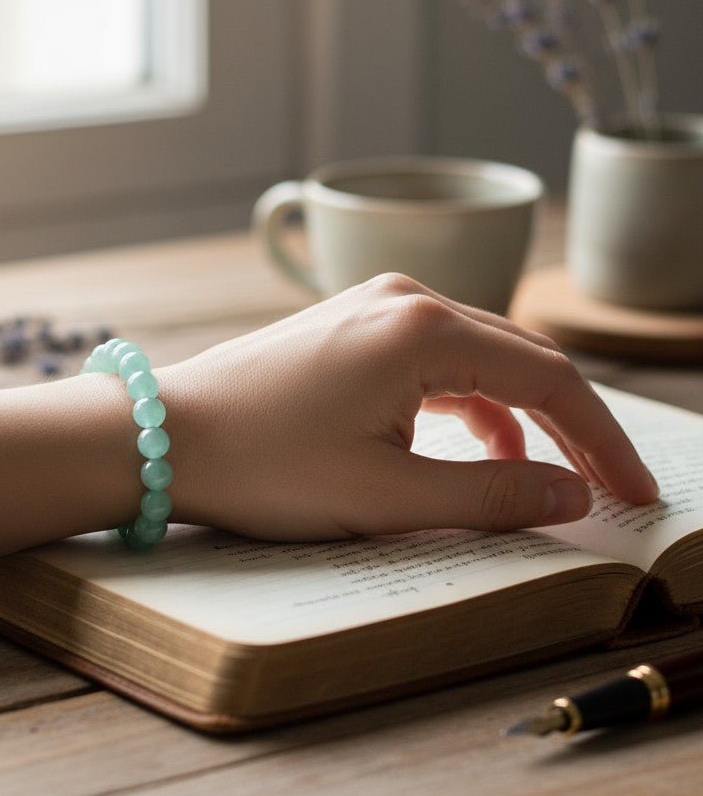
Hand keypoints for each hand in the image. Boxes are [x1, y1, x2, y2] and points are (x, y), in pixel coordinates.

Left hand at [159, 274, 657, 539]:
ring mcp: (372, 306)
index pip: (549, 379)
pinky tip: (471, 442)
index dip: (601, 440)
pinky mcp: (349, 326)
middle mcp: (404, 299)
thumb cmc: (262, 467)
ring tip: (542, 476)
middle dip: (570, 425)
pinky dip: (465, 403)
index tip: (633, 493)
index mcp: (423, 330)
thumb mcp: (386, 496)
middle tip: (608, 488)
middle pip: (521, 359)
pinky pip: (433, 359)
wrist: (162, 439)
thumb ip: (491, 495)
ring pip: (479, 357)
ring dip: (517, 415)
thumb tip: (573, 497)